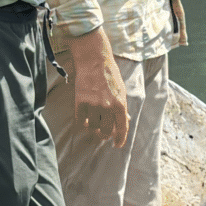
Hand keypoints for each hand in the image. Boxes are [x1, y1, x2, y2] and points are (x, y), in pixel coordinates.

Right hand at [66, 30, 131, 148]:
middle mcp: (107, 106)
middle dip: (105, 135)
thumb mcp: (121, 91)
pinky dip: (83, 122)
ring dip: (94, 127)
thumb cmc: (110, 76)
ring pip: (93, 127)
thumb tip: (126, 121)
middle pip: (106, 131)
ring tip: (94, 121)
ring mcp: (93, 105)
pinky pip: (81, 121)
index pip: (122, 128)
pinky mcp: (80, 102)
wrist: (94, 61)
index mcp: (120, 104)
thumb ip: (122, 107)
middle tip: (103, 133)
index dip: (120, 139)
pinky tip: (85, 119)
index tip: (117, 145)